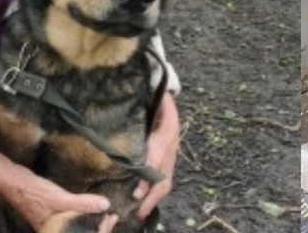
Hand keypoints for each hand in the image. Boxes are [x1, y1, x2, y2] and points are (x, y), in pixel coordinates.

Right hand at [0, 152, 110, 229]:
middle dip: (98, 228)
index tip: (112, 218)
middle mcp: (54, 232)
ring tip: (106, 213)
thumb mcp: (60, 199)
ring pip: (78, 227)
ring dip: (92, 221)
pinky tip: (92, 208)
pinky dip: (84, 214)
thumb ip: (81, 204)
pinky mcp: (54, 215)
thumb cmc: (35, 193)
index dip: (100, 231)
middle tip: (113, 216)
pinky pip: (73, 218)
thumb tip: (105, 205)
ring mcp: (54, 224)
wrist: (14, 182)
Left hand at [133, 93, 180, 220]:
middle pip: (165, 176)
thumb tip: (143, 104)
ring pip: (166, 181)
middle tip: (138, 210)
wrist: (165, 93)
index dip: (147, 174)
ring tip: (140, 213)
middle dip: (152, 196)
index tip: (136, 190)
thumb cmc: (156, 95)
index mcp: (167, 131)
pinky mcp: (166, 158)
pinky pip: (163, 179)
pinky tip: (143, 203)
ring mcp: (170, 154)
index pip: (157, 156)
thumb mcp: (156, 96)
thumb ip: (151, 101)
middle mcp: (170, 146)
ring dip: (153, 199)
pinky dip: (154, 193)